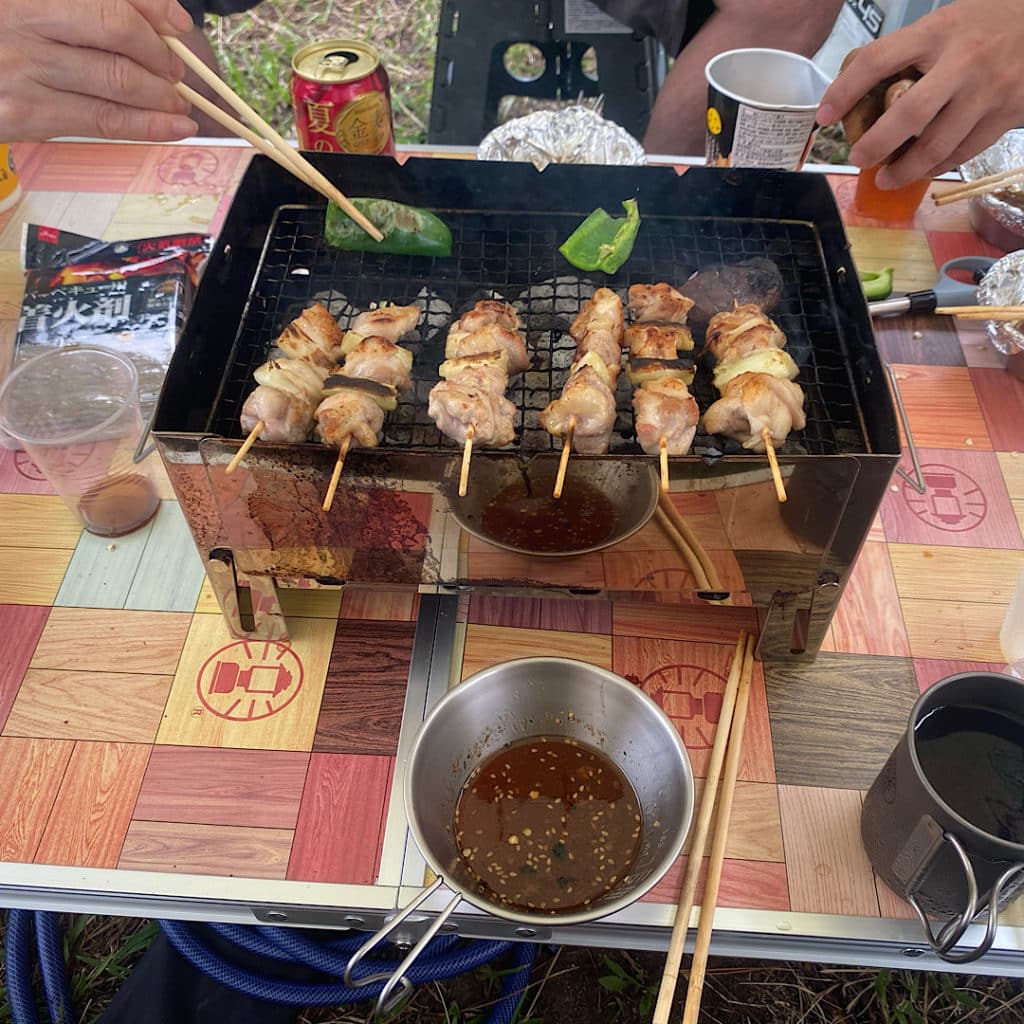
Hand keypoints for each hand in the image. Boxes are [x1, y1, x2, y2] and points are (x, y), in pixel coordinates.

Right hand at [0, 0, 197, 141]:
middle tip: (177, 71)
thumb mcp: (33, 6)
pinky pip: (101, 122)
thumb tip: (156, 19)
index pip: (109, 3)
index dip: (154, 11)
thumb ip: (86, 7)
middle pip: (117, 35)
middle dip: (160, 56)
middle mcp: (22, 23)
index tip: (179, 27)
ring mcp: (22, 71)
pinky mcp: (24, 115)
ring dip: (161, 96)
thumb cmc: (2, 33)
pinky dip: (147, 127)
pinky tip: (172, 127)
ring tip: (178, 102)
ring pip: (116, 84)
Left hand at [816, 0, 1023, 187]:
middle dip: (875, 145)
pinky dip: (936, 167)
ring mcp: (987, 92)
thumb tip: (859, 91)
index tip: (823, 116)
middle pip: (908, 115)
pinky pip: (963, 153)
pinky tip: (922, 170)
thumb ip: (909, 53)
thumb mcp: (945, 22)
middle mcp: (963, 62)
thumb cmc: (986, 24)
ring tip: (886, 178)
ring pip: (937, 146)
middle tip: (859, 158)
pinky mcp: (1007, 115)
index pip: (878, 60)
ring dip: (904, 170)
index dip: (844, 91)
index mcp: (938, 32)